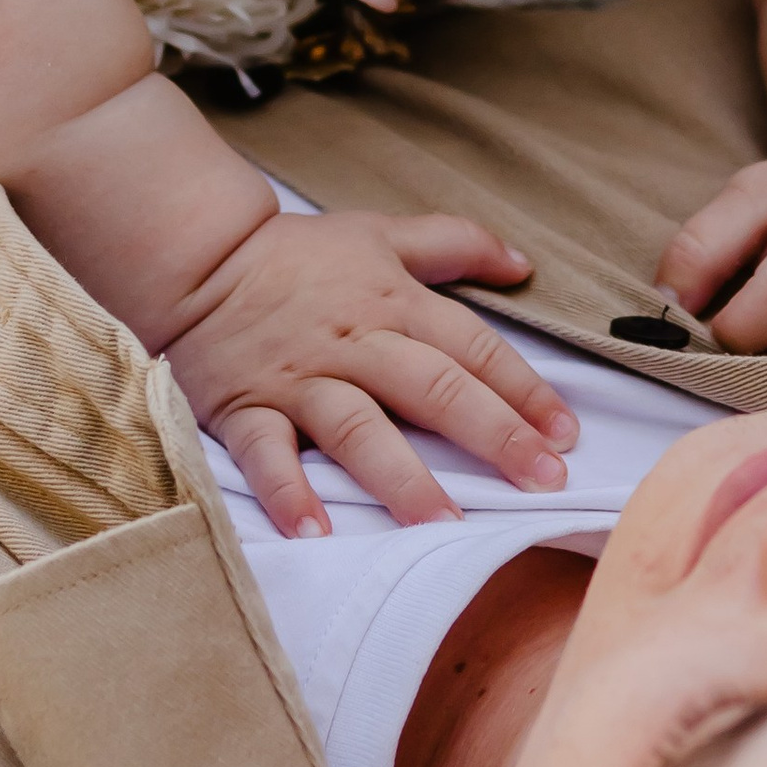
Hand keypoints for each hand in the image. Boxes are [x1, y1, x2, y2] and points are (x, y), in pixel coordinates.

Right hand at [164, 208, 576, 537]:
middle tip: (542, 481)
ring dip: (401, 476)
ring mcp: (299, 380)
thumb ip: (456, 243)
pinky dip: (289, 493)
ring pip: (357, 428)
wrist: (200, 257)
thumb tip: (524, 263)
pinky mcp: (246, 408)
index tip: (566, 434)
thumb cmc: (300, 255)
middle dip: (492, 435)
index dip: (524, 390)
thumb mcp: (383, 234)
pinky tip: (316, 532)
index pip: (472, 348)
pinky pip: (267, 455)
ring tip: (443, 522)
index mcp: (393, 304)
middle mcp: (354, 345)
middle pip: (432, 388)